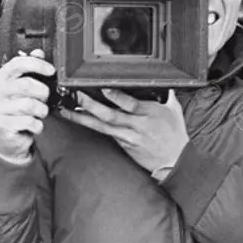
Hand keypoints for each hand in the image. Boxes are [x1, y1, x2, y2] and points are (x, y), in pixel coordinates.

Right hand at [0, 50, 53, 162]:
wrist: (8, 139)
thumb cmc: (16, 112)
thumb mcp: (21, 89)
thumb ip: (28, 70)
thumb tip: (38, 52)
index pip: (17, 64)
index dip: (37, 65)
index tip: (51, 70)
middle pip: (27, 85)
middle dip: (43, 93)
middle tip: (43, 99)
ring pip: (30, 105)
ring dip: (41, 111)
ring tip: (37, 114)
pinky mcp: (1, 127)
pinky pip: (30, 122)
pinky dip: (38, 125)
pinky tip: (32, 125)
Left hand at [57, 89, 188, 173]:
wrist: (175, 160)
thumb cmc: (175, 135)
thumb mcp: (174, 110)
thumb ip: (166, 95)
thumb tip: (164, 82)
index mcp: (150, 113)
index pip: (129, 103)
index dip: (115, 96)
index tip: (102, 87)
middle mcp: (137, 125)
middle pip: (110, 115)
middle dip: (91, 105)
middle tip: (76, 96)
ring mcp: (128, 137)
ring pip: (102, 127)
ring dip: (83, 118)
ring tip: (67, 110)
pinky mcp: (124, 145)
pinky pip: (106, 134)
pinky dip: (93, 127)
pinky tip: (81, 121)